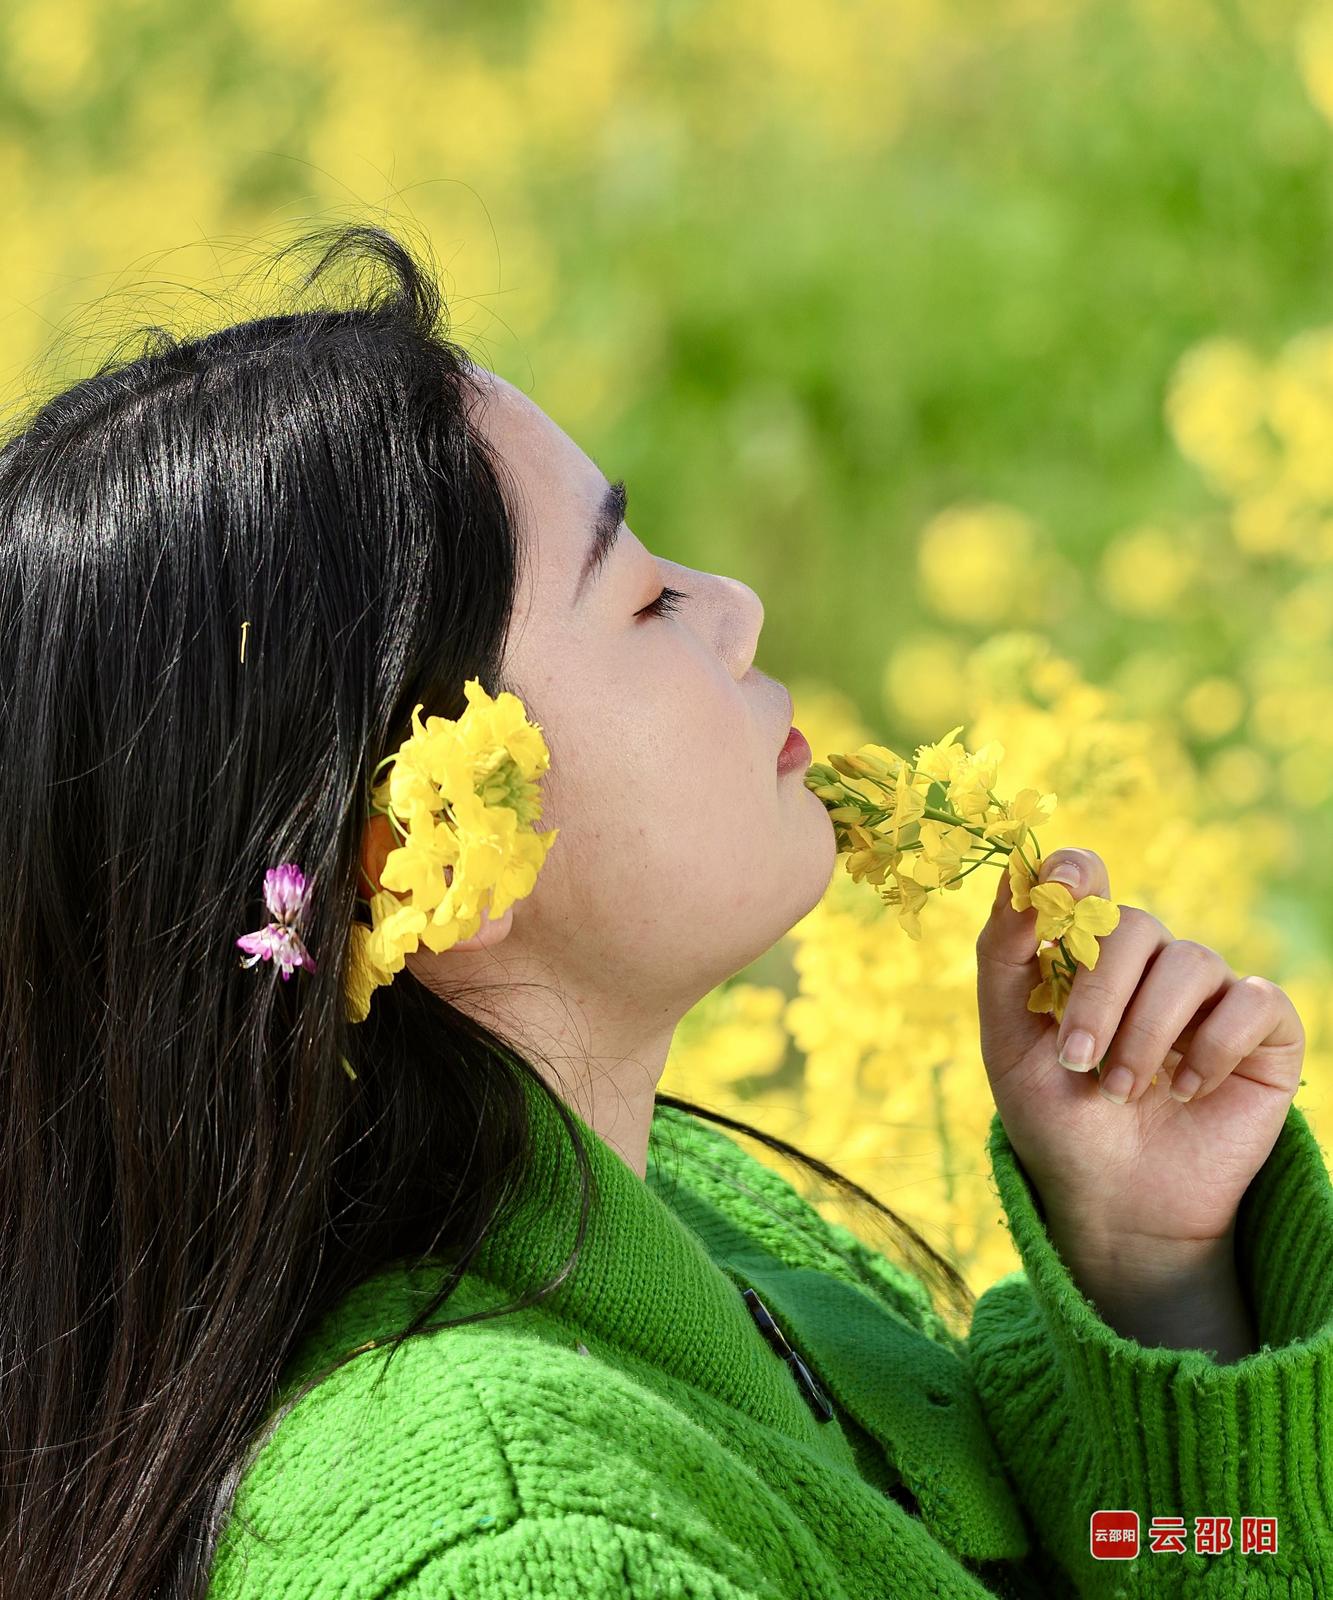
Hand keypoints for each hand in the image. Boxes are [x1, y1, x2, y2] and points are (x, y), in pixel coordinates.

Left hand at [975, 848, 1305, 1259]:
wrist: (1112, 1203)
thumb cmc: (1055, 1120)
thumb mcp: (1008, 1042)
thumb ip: (1004, 957)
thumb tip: (1017, 879)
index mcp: (1084, 953)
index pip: (1085, 877)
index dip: (1074, 872)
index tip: (1060, 889)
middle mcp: (1149, 962)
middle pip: (1133, 926)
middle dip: (1099, 996)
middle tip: (1078, 1061)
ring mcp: (1209, 993)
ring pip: (1190, 962)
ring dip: (1147, 1032)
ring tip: (1122, 1090)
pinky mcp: (1263, 1032)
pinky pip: (1253, 1002)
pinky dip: (1213, 1047)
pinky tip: (1185, 1091)